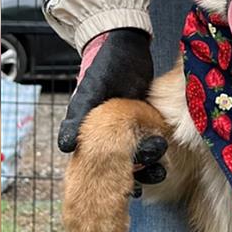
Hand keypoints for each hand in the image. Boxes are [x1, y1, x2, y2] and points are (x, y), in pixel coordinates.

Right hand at [59, 28, 165, 188]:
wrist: (127, 43)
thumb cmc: (103, 66)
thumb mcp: (90, 90)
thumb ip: (77, 117)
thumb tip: (65, 148)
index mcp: (92, 132)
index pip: (95, 165)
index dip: (105, 181)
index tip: (119, 188)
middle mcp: (111, 135)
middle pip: (122, 166)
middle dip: (134, 175)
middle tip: (145, 171)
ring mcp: (133, 129)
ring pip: (140, 158)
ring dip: (150, 167)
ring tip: (158, 166)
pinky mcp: (150, 121)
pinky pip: (154, 142)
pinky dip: (160, 152)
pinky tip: (167, 156)